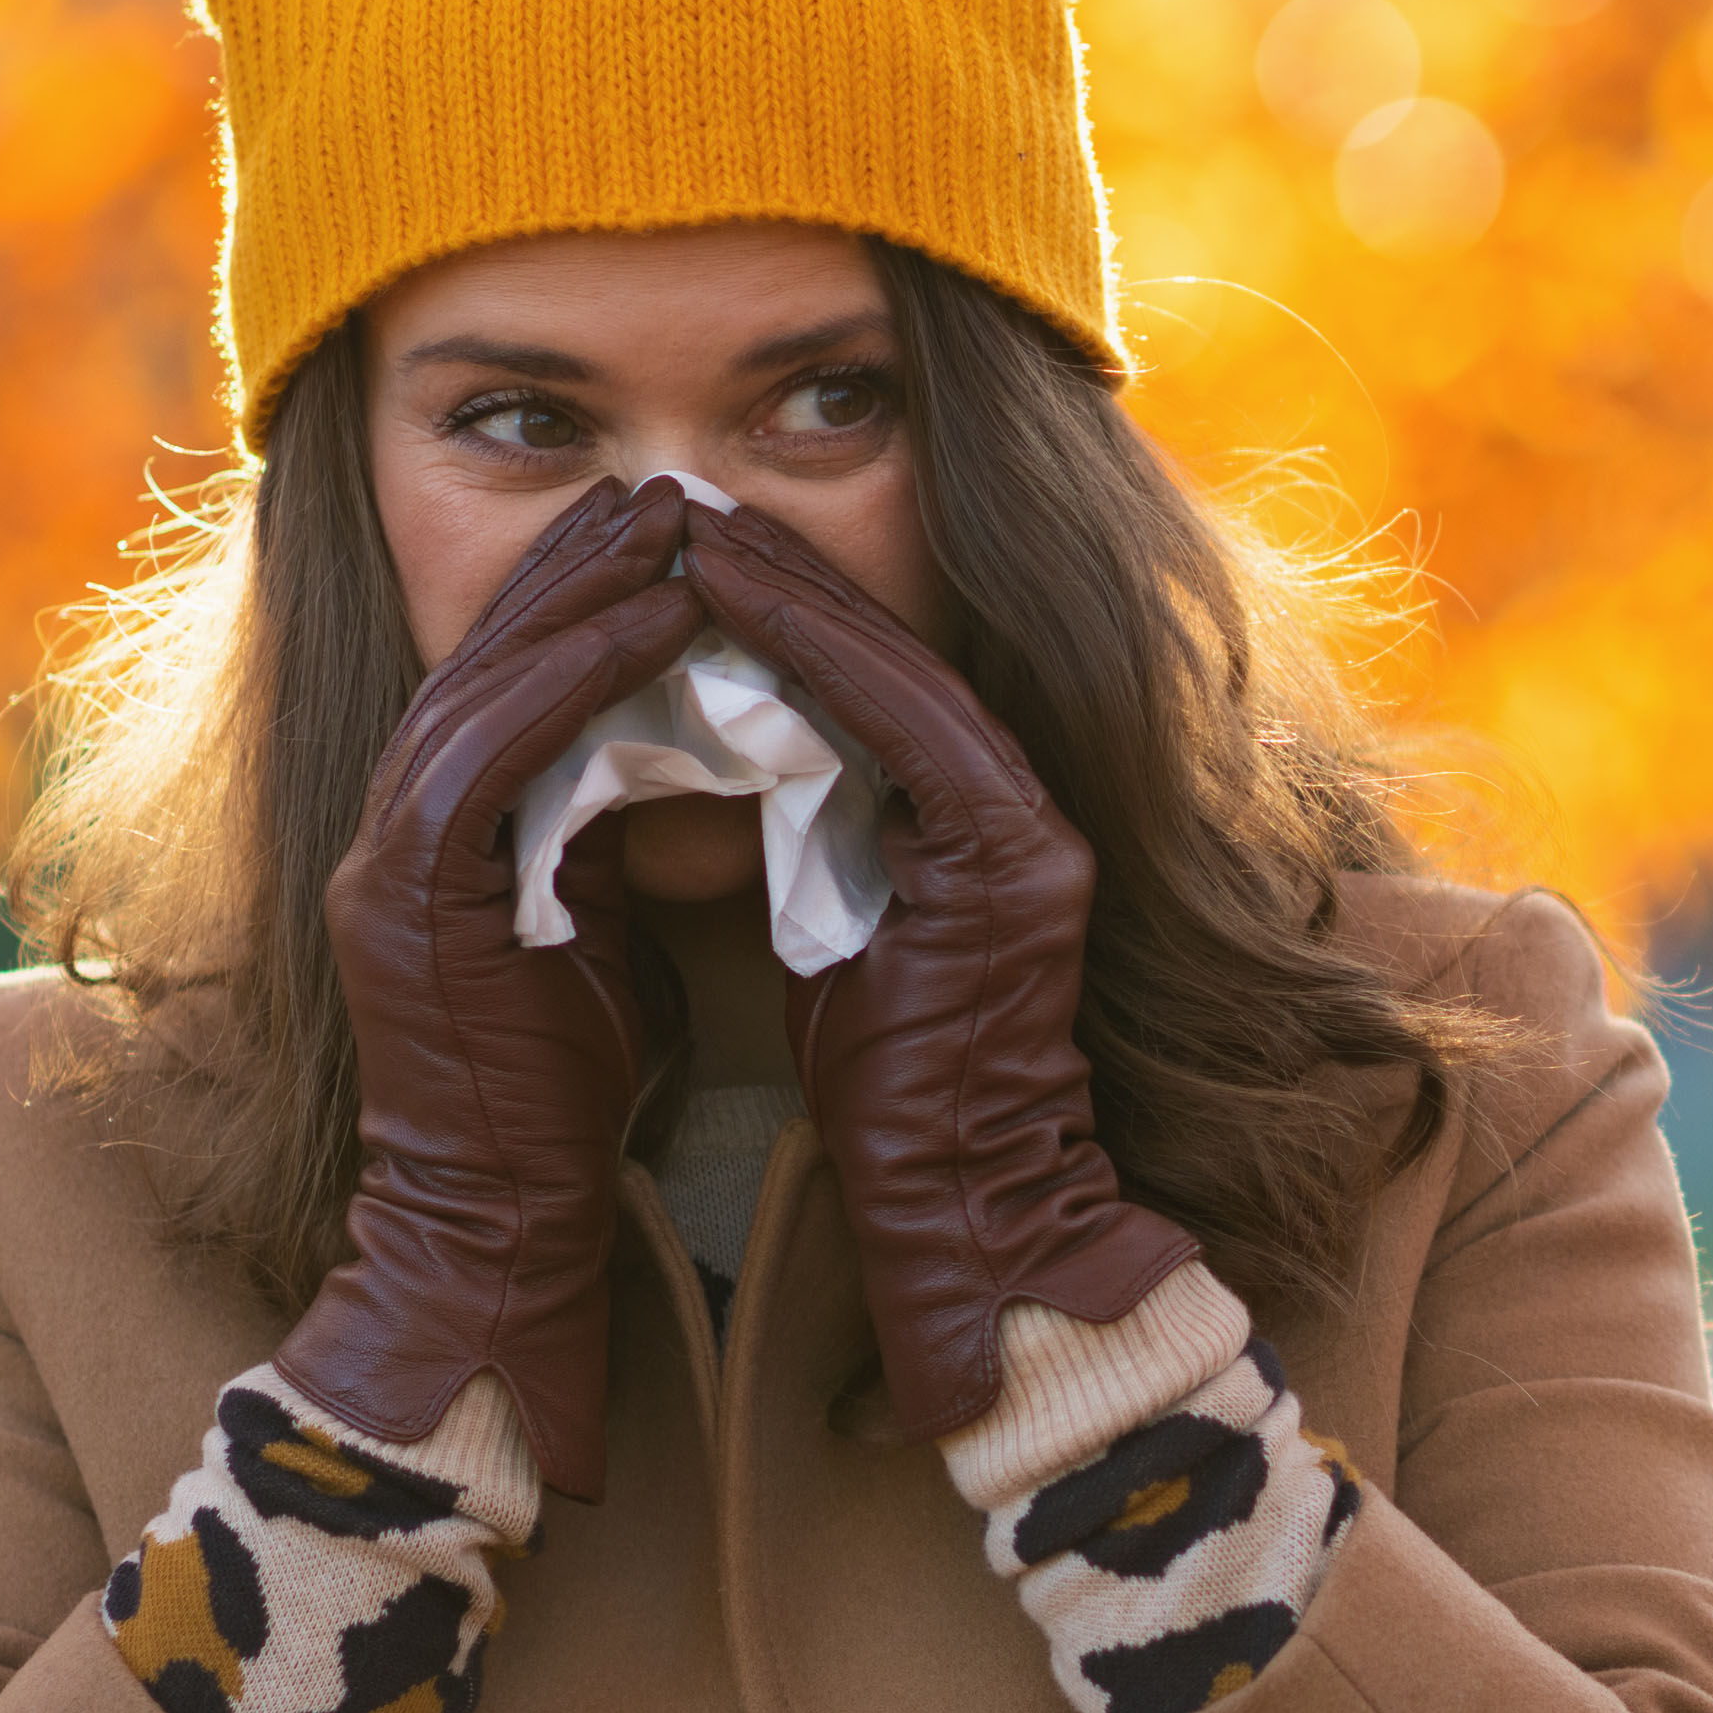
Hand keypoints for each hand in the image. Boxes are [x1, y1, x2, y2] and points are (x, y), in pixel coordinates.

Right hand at [271, 474, 704, 1497]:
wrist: (497, 1237)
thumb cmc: (562, 1107)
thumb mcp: (591, 941)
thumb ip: (602, 844)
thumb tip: (679, 763)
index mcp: (432, 842)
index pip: (497, 680)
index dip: (573, 596)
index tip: (659, 525)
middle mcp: (389, 834)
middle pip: (475, 654)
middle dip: (571, 562)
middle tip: (662, 482)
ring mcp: (386, 863)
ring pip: (478, 680)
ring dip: (580, 590)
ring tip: (671, 517)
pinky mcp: (410, 898)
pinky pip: (493, 743)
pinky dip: (576, 670)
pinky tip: (656, 613)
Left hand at [680, 498, 1197, 1440]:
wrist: (965, 1209)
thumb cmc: (890, 1097)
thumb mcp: (843, 940)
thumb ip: (821, 846)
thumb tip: (734, 763)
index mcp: (987, 831)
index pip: (879, 688)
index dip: (790, 607)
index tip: (695, 547)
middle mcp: (1024, 813)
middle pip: (895, 653)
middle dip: (785, 573)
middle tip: (683, 503)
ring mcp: (1030, 829)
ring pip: (899, 667)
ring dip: (791, 587)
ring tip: (693, 525)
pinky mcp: (1014, 859)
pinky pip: (900, 718)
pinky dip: (811, 649)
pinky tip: (726, 596)